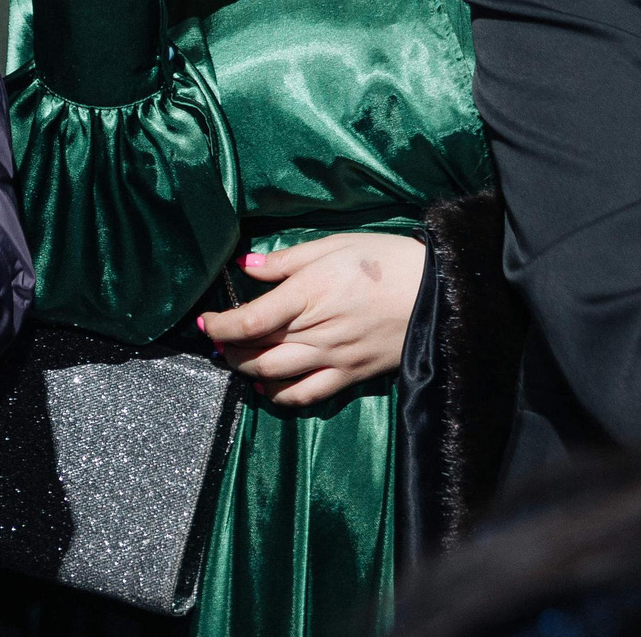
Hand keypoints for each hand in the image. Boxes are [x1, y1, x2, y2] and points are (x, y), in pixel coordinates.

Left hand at [199, 232, 427, 408]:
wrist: (436, 293)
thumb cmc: (386, 260)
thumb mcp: (335, 244)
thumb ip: (288, 259)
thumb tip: (246, 267)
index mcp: (309, 293)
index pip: (250, 319)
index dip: (220, 325)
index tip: (205, 322)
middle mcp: (315, 331)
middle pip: (256, 349)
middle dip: (229, 348)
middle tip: (219, 341)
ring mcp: (332, 358)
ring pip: (274, 373)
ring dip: (246, 370)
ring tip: (236, 360)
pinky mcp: (348, 376)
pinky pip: (305, 395)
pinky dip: (279, 395)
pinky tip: (266, 387)